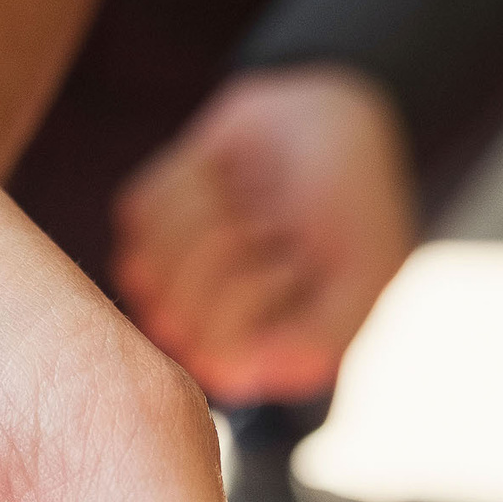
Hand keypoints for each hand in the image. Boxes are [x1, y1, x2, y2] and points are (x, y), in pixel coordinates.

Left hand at [114, 65, 415, 404]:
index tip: (297, 260)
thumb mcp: (363, 280)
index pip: (216, 350)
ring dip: (211, 212)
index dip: (254, 290)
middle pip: (174, 308)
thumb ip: (318, 338)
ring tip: (256, 202)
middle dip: (233, 247)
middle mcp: (198, 337)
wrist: (336, 130)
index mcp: (251, 363)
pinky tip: (225, 179)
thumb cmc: (354, 212)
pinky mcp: (144, 231)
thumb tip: (240, 371)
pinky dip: (188, 181)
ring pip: (149, 259)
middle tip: (277, 223)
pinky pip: (139, 212)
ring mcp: (165, 283)